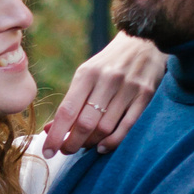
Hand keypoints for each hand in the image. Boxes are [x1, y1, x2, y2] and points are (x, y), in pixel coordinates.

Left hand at [43, 32, 164, 153]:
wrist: (144, 41)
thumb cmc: (109, 63)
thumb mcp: (87, 74)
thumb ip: (71, 101)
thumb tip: (49, 129)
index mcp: (87, 73)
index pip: (67, 110)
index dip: (55, 134)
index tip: (48, 151)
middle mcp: (107, 80)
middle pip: (85, 123)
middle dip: (72, 143)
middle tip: (66, 151)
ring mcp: (128, 87)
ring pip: (105, 127)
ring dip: (91, 143)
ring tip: (85, 146)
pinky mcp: (146, 94)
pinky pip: (127, 126)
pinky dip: (113, 141)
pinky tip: (102, 146)